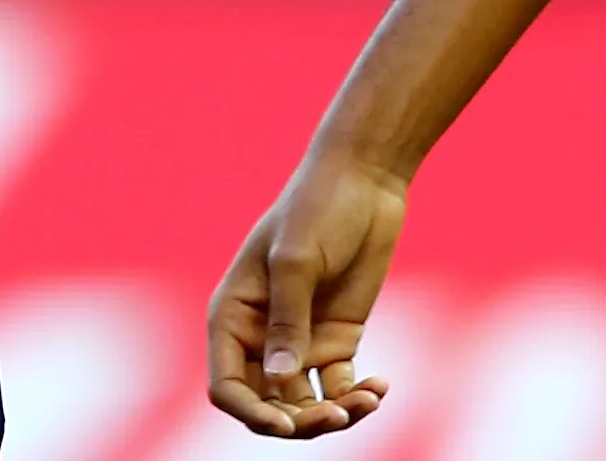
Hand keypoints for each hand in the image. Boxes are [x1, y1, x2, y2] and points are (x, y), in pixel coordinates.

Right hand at [207, 150, 408, 437]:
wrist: (365, 180)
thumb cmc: (317, 207)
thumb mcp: (296, 260)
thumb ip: (287, 319)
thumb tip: (280, 377)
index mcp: (232, 316)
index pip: (227, 385)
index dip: (250, 412)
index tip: (285, 424)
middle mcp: (260, 336)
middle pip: (267, 405)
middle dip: (298, 421)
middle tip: (337, 415)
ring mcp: (299, 341)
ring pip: (304, 404)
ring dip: (331, 415)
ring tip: (366, 401)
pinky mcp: (336, 339)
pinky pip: (338, 387)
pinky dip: (356, 397)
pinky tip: (379, 386)